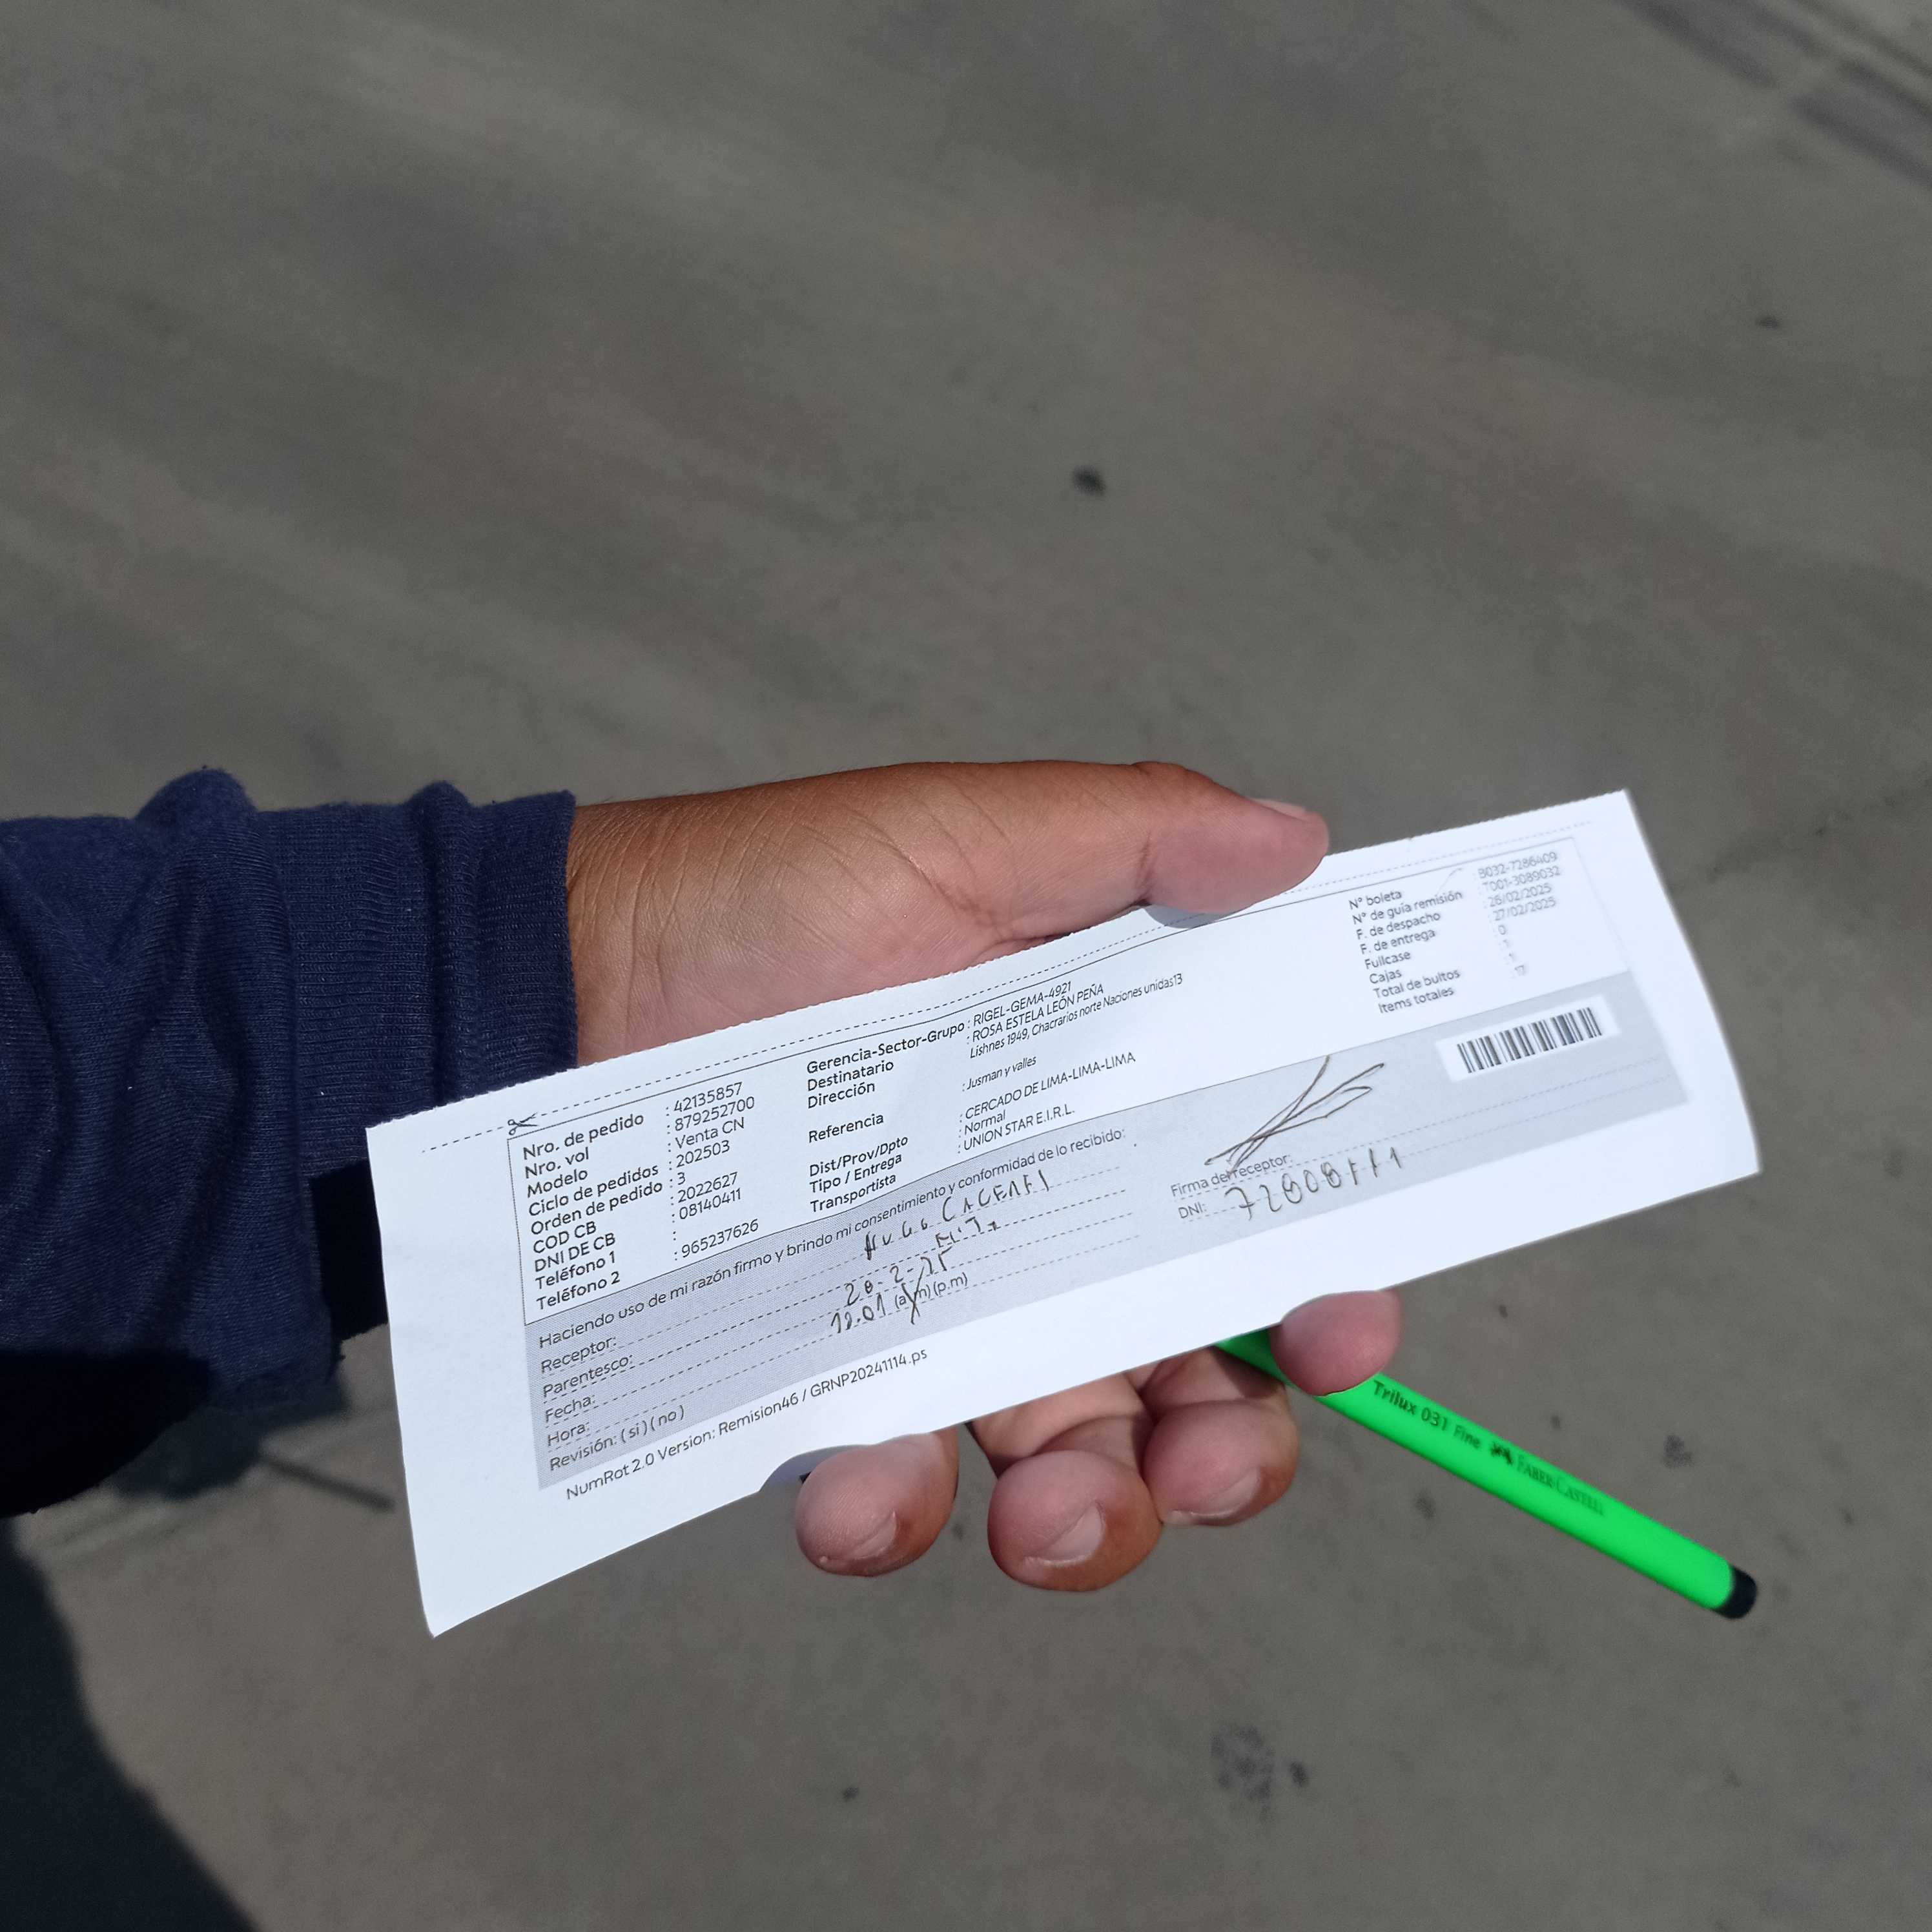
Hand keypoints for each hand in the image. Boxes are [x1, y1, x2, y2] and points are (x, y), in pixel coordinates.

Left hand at [566, 761, 1400, 1589]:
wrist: (565, 981)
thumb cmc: (770, 895)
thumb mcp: (963, 838)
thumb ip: (1135, 840)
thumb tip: (1296, 844)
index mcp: (1109, 1121)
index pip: (1257, 1226)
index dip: (1328, 1291)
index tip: (1344, 1323)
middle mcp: (1043, 1235)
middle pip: (1192, 1382)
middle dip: (1232, 1453)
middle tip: (1206, 1462)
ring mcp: (935, 1318)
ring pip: (1064, 1468)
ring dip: (1094, 1525)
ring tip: (1050, 1520)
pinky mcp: (823, 1378)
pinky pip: (887, 1485)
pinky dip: (892, 1511)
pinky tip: (860, 1487)